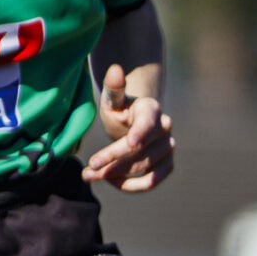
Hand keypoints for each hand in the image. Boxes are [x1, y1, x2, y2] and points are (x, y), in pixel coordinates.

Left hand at [82, 63, 173, 191]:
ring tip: (90, 176)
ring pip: (145, 167)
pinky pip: (154, 180)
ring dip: (117, 175)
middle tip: (88, 169)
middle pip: (142, 150)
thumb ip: (114, 87)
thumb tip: (115, 69)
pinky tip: (112, 182)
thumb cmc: (121, 109)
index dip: (141, 133)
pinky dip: (133, 186)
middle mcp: (166, 129)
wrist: (134, 122)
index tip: (129, 143)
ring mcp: (168, 148)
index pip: (148, 124)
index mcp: (152, 110)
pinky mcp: (167, 165)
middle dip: (113, 161)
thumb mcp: (114, 99)